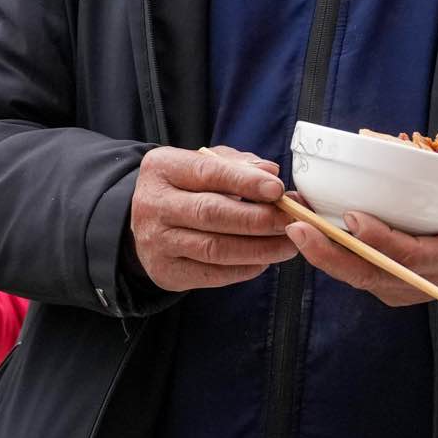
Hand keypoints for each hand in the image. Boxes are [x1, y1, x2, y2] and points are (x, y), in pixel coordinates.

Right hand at [129, 146, 296, 291]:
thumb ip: (236, 164)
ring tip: (288, 243)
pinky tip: (264, 259)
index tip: (277, 189)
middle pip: (211, 213)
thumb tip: (270, 172)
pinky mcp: (166, 270)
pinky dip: (245, 268)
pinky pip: (213, 273)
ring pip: (214, 248)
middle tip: (291, 219)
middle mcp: (152, 204)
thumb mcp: (202, 165)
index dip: (244, 181)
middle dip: (258, 218)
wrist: (145, 223)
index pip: (207, 172)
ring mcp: (156, 241)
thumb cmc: (185, 189)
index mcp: (162, 169)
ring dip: (259, 248)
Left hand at [287, 140, 437, 306]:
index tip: (352, 216)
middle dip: (328, 251)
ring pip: (354, 274)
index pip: (410, 257)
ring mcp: (403, 286)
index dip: (379, 240)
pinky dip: (327, 251)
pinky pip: (354, 270)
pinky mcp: (390, 282)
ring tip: (290, 217)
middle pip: (368, 273)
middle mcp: (423, 281)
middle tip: (295, 222)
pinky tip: (303, 223)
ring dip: (319, 250)